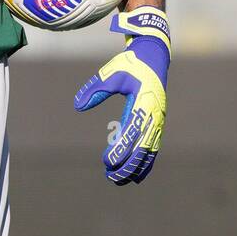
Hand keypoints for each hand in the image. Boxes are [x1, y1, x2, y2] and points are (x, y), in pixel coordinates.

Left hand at [74, 7, 169, 184]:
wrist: (154, 56)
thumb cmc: (131, 64)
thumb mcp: (111, 73)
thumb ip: (95, 89)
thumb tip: (77, 106)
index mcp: (143, 104)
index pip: (131, 134)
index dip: (120, 150)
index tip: (105, 161)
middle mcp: (154, 116)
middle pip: (143, 149)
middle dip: (127, 166)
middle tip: (109, 176)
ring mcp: (158, 121)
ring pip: (149, 152)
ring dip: (135, 168)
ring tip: (117, 179)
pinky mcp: (158, 123)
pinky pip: (154, 148)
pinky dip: (145, 163)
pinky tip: (135, 175)